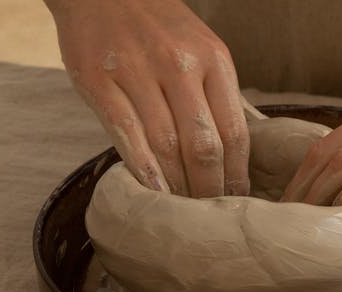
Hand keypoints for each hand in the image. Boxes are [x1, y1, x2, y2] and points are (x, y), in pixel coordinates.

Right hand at [48, 0, 248, 196]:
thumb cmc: (158, 26)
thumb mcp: (202, 48)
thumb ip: (218, 94)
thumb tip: (243, 150)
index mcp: (213, 59)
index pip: (235, 132)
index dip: (237, 175)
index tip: (236, 201)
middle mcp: (178, 65)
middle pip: (203, 146)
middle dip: (209, 190)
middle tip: (209, 215)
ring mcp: (136, 71)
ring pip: (166, 146)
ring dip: (177, 187)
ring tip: (183, 211)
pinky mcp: (98, 80)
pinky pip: (125, 134)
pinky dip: (142, 170)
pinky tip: (152, 192)